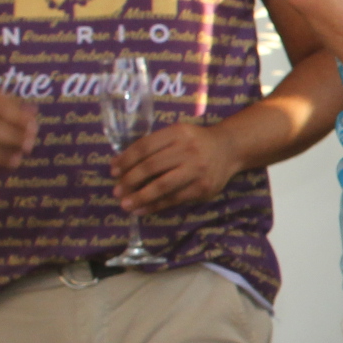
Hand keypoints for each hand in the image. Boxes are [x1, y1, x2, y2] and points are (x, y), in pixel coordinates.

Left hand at [112, 123, 241, 213]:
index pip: (144, 147)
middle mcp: (188, 150)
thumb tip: (120, 166)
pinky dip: (155, 205)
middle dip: (129, 180)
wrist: (229, 150)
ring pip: (162, 186)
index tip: (113, 171)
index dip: (125, 160)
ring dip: (140, 196)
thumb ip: (154, 146)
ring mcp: (197, 170)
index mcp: (177, 133)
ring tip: (125, 204)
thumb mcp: (177, 134)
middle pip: (151, 166)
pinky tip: (142, 209)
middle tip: (116, 191)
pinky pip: (174, 199)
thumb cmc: (195, 142)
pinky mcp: (203, 188)